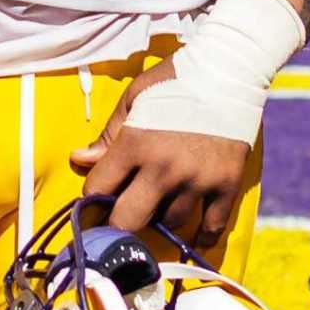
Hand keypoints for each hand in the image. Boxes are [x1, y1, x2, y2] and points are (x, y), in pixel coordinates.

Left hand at [69, 57, 251, 249]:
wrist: (229, 68)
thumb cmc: (175, 79)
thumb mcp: (135, 97)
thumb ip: (108, 134)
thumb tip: (79, 160)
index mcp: (135, 143)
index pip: (98, 189)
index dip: (92, 197)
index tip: (97, 199)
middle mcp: (163, 168)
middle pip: (128, 220)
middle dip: (118, 223)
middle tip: (120, 219)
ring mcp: (197, 180)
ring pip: (169, 225)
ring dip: (161, 220)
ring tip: (158, 208)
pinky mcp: (226, 185)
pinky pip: (212, 227)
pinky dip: (202, 239)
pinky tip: (193, 240)